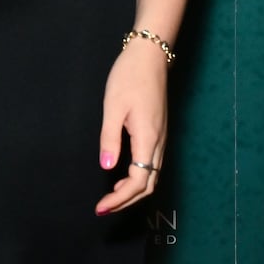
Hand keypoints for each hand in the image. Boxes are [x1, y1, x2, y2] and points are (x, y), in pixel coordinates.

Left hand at [94, 39, 167, 215]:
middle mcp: (159, 143)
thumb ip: (110, 138)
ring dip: (133, 191)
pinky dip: (139, 177)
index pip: (139, 182)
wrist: (150, 56)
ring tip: (111, 196)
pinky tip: (123, 176)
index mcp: (148, 139)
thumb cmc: (129, 77)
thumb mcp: (113, 107)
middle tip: (104, 207)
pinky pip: (152, 165)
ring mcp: (161, 138)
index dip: (120, 199)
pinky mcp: (159, 132)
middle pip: (149, 185)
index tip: (102, 207)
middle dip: (127, 201)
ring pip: (152, 176)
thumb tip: (107, 168)